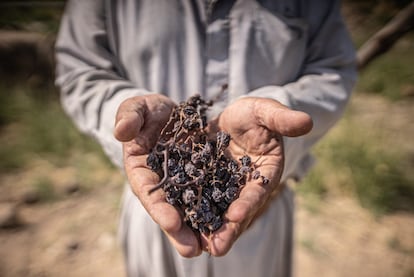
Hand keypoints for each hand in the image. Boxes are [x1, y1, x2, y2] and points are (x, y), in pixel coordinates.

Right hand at [114, 94, 202, 256]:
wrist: (168, 112)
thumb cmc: (147, 111)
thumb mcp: (137, 107)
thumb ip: (129, 116)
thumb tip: (121, 131)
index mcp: (141, 169)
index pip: (147, 191)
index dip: (158, 208)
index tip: (172, 223)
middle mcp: (161, 182)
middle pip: (169, 209)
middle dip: (179, 231)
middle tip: (194, 250)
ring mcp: (181, 182)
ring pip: (190, 208)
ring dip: (200, 228)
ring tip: (215, 246)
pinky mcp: (200, 177)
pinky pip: (209, 193)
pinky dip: (217, 209)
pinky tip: (230, 222)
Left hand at [201, 97, 312, 255]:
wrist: (233, 118)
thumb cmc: (254, 115)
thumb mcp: (265, 112)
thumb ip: (282, 119)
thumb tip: (307, 121)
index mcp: (264, 172)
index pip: (257, 190)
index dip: (248, 202)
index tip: (236, 215)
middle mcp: (245, 187)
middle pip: (238, 210)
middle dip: (228, 229)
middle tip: (216, 247)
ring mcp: (225, 188)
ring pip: (217, 211)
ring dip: (208, 229)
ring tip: (197, 247)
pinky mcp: (206, 184)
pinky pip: (198, 200)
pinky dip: (191, 214)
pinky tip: (180, 228)